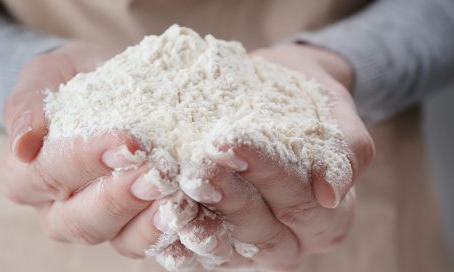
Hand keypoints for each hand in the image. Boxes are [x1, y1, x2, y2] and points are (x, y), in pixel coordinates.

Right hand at [0, 41, 182, 258]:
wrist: (113, 82)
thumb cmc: (77, 79)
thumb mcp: (48, 76)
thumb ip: (28, 103)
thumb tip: (23, 145)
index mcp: (27, 175)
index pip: (43, 175)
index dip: (83, 161)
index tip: (125, 141)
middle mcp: (58, 208)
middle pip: (77, 221)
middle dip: (119, 197)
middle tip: (155, 172)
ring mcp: (98, 223)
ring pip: (115, 239)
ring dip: (147, 219)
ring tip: (175, 195)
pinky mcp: (131, 229)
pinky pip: (145, 243)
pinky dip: (168, 231)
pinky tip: (188, 211)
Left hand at [173, 44, 374, 270]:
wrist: (279, 99)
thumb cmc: (310, 107)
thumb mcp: (338, 117)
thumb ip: (347, 151)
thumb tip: (331, 192)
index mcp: (327, 219)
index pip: (298, 200)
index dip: (265, 174)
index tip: (231, 144)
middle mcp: (289, 241)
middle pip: (259, 229)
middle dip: (226, 197)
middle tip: (195, 167)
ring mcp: (251, 248)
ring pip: (224, 246)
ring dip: (195, 220)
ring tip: (170, 191)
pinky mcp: (219, 245)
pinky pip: (196, 252)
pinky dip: (175, 237)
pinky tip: (155, 215)